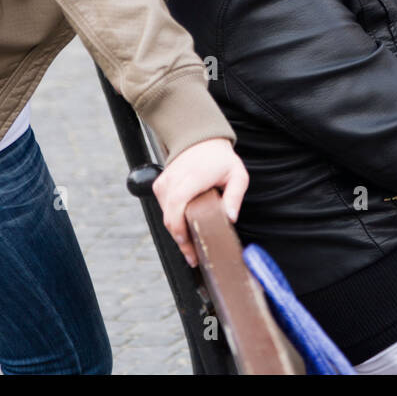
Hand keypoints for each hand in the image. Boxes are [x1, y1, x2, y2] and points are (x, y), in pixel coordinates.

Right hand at [152, 137, 248, 267]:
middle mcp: (173, 181)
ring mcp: (163, 183)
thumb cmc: (220, 158)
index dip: (180, 231)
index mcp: (191, 178)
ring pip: (166, 216)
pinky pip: (164, 209)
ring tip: (192, 244)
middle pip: (170, 218)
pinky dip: (174, 219)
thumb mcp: (237, 174)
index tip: (190, 248)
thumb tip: (230, 218)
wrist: (200, 139)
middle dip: (181, 240)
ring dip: (178, 231)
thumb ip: (235, 196)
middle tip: (194, 256)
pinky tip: (185, 227)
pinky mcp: (159, 185)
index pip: (177, 207)